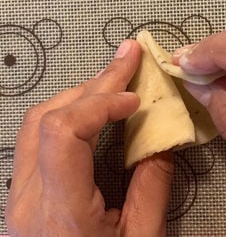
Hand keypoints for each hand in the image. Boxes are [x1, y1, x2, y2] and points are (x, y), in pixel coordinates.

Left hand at [6, 40, 173, 236]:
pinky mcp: (24, 190)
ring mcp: (19, 191)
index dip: (100, 104)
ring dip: (81, 94)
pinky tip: (94, 107)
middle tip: (127, 57)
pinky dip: (72, 113)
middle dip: (95, 82)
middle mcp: (28, 196)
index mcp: (59, 213)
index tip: (135, 98)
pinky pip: (41, 136)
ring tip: (114, 79)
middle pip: (49, 117)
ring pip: (39, 121)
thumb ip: (151, 187)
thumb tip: (161, 140)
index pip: (64, 133)